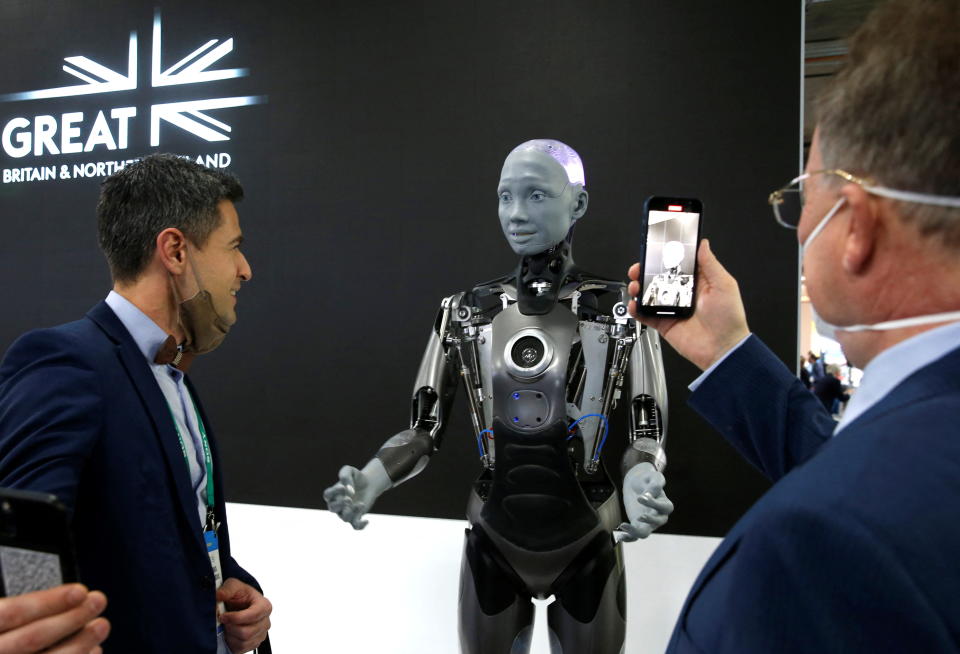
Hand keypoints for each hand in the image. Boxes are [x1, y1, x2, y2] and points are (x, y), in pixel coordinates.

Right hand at [0, 584, 109, 653]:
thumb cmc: (0, 632)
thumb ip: (12, 608)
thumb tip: (53, 594)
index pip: (12, 613)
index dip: (48, 602)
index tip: (80, 591)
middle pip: (32, 638)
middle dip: (71, 618)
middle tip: (98, 601)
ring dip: (79, 644)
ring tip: (101, 626)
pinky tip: (91, 652)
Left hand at [217, 578, 270, 653]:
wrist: (240, 604)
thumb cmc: (240, 594)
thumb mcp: (233, 586)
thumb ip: (227, 589)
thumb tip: (219, 595)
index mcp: (264, 606)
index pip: (254, 615)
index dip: (236, 618)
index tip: (223, 616)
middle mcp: (266, 621)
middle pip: (247, 632)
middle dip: (230, 627)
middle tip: (223, 620)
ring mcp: (261, 634)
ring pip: (243, 641)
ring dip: (230, 634)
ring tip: (227, 625)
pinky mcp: (254, 644)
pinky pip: (241, 648)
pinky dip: (232, 642)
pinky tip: (230, 632)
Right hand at [323, 465, 377, 529]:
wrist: (370, 484)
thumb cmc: (356, 477)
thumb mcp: (350, 471)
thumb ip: (345, 476)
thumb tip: (349, 491)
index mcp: (334, 493)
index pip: (327, 495)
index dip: (333, 492)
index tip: (343, 487)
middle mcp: (337, 504)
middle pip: (332, 509)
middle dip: (340, 504)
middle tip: (349, 499)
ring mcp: (346, 512)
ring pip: (345, 518)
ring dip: (353, 512)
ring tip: (361, 504)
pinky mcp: (356, 517)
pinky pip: (355, 526)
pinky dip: (360, 526)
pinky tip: (367, 520)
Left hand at [616, 462, 673, 541]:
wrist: (637, 484)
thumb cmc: (647, 480)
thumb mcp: (652, 477)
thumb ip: (655, 484)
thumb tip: (647, 495)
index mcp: (665, 504)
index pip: (664, 507)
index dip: (653, 504)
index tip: (640, 497)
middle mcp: (659, 516)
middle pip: (657, 522)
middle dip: (649, 520)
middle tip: (639, 516)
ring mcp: (648, 523)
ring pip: (645, 533)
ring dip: (635, 532)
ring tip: (623, 525)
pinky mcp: (638, 525)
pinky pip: (635, 536)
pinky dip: (628, 538)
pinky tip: (619, 536)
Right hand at [628, 239, 749, 370]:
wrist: (722, 348)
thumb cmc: (729, 319)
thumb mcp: (724, 285)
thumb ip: (710, 264)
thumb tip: (703, 243)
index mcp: (696, 282)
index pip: (677, 264)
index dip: (664, 256)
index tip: (654, 250)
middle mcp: (682, 294)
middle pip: (658, 277)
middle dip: (645, 271)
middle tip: (638, 268)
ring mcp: (671, 308)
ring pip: (648, 294)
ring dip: (639, 288)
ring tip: (636, 286)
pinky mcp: (663, 323)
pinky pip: (645, 315)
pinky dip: (636, 310)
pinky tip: (635, 305)